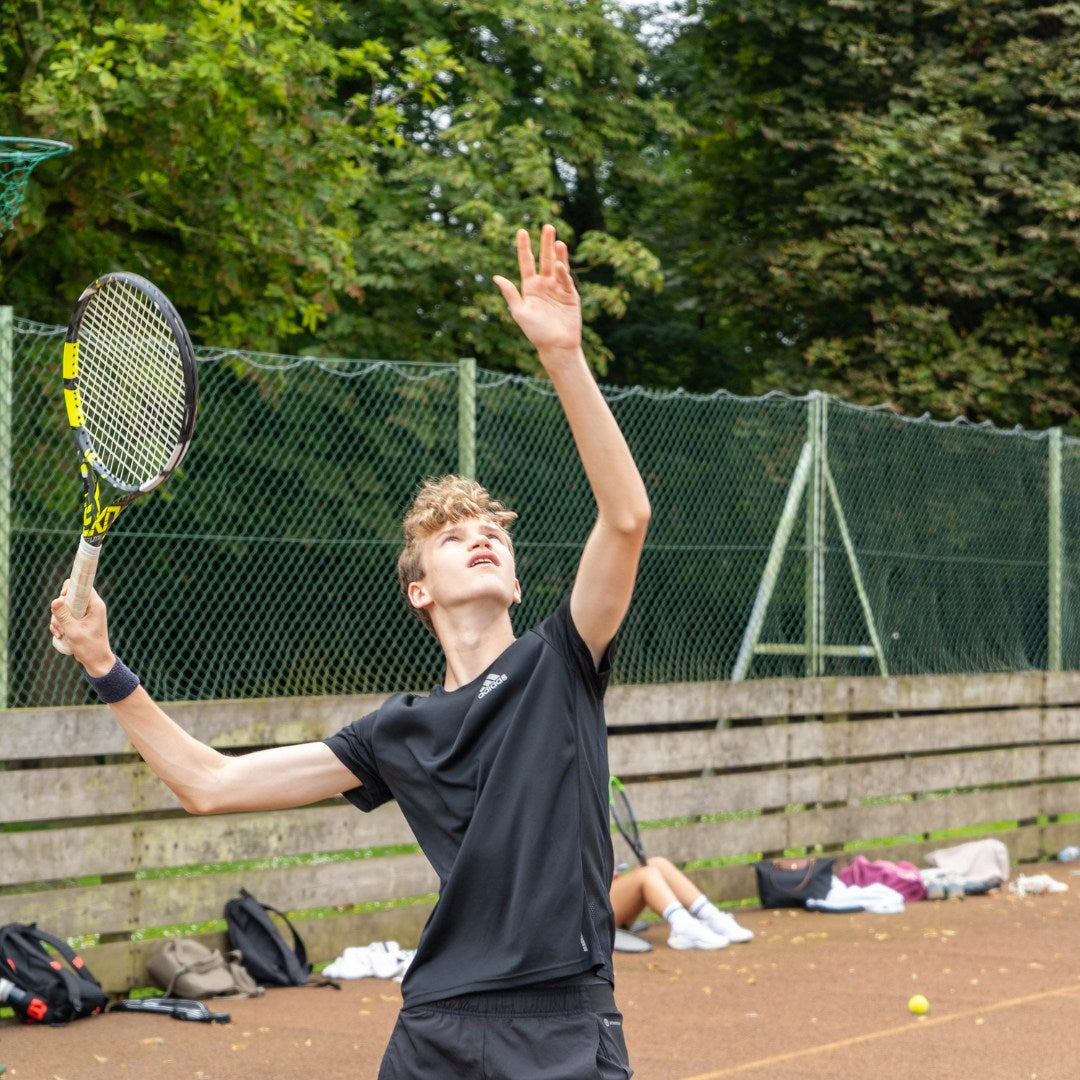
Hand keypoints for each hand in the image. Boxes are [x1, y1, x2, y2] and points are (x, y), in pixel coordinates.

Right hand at [50, 584, 115, 675]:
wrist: (96, 661)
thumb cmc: (89, 647)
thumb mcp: (73, 630)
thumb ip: (63, 615)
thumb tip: (55, 600)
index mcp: (95, 605)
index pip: (82, 586)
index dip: (70, 588)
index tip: (62, 596)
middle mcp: (91, 607)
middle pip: (70, 597)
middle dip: (60, 610)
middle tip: (59, 623)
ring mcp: (85, 614)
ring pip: (65, 609)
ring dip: (58, 620)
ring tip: (61, 633)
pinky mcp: (79, 621)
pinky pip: (65, 617)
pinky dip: (59, 625)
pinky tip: (59, 635)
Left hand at [492, 224, 582, 358]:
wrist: (556, 346)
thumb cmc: (535, 332)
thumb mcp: (519, 312)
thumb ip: (510, 294)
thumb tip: (496, 277)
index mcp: (530, 287)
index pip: (526, 262)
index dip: (524, 247)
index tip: (521, 231)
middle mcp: (544, 285)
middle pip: (544, 259)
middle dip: (545, 243)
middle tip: (547, 226)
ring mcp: (558, 289)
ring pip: (558, 266)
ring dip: (558, 253)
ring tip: (557, 240)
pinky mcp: (570, 295)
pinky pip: (566, 280)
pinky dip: (564, 272)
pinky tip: (560, 265)